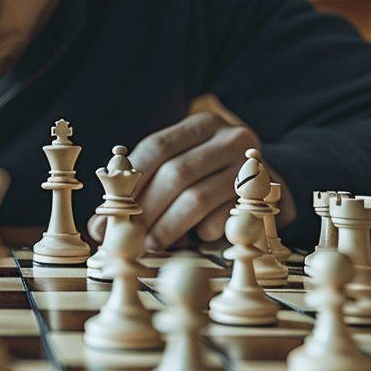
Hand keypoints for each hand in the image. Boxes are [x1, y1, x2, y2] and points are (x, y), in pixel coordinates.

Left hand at [86, 112, 293, 249]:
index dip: (128, 182)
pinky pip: (223, 218)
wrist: (273, 183)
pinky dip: (201, 232)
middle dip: (145, 210)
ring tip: (150, 246)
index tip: (108, 213)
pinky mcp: (262, 196)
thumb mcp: (181, 168)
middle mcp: (228, 137)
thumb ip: (142, 188)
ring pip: (197, 198)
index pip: (155, 148)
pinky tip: (191, 240)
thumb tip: (98, 228)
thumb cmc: (211, 177)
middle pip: (175, 173)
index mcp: (200, 124)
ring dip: (168, 227)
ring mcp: (249, 166)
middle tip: (126, 237)